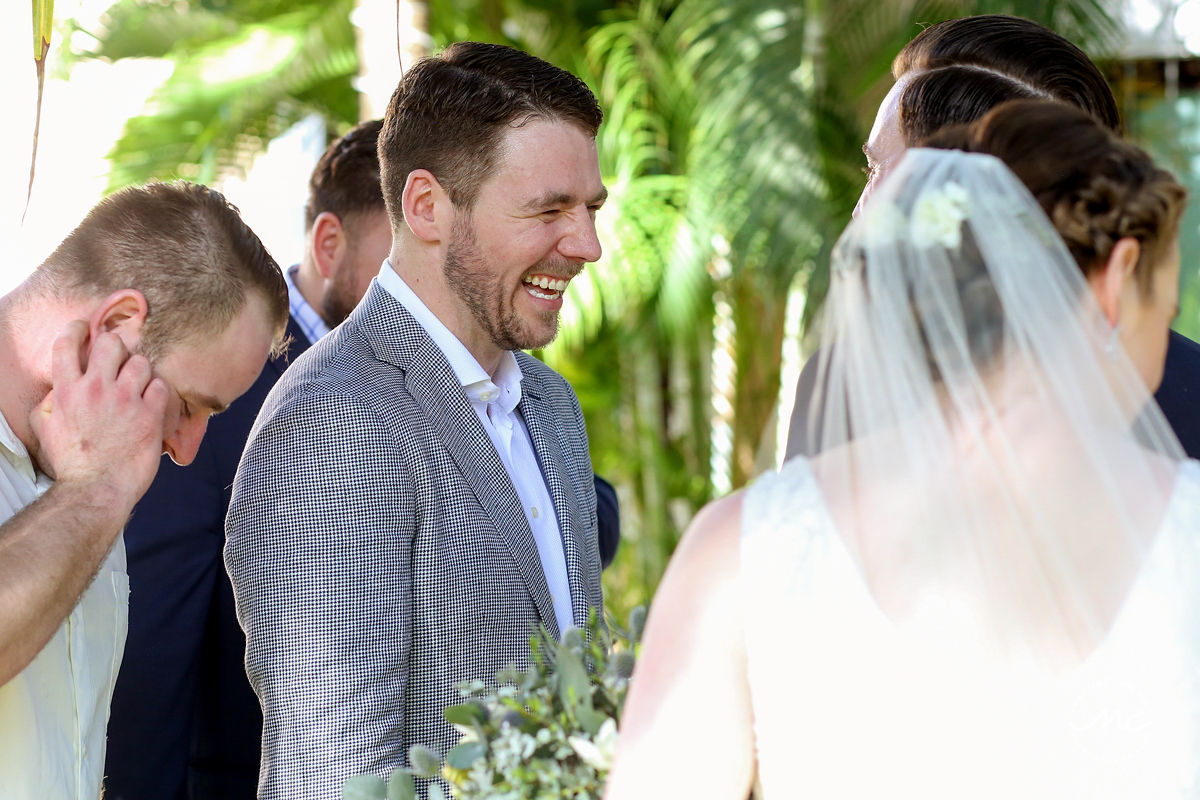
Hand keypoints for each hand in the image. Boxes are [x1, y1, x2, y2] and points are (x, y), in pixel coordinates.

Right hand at [28, 321, 169, 507]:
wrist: (98, 488)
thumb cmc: (72, 462)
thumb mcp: (46, 428)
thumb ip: (51, 401)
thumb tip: (60, 387)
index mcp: (67, 391)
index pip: (67, 343)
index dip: (77, 329)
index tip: (85, 329)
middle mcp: (96, 389)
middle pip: (110, 342)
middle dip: (115, 347)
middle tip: (118, 361)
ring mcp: (125, 400)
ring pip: (140, 362)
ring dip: (140, 371)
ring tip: (137, 387)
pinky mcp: (149, 414)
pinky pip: (160, 385)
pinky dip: (157, 391)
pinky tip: (151, 403)